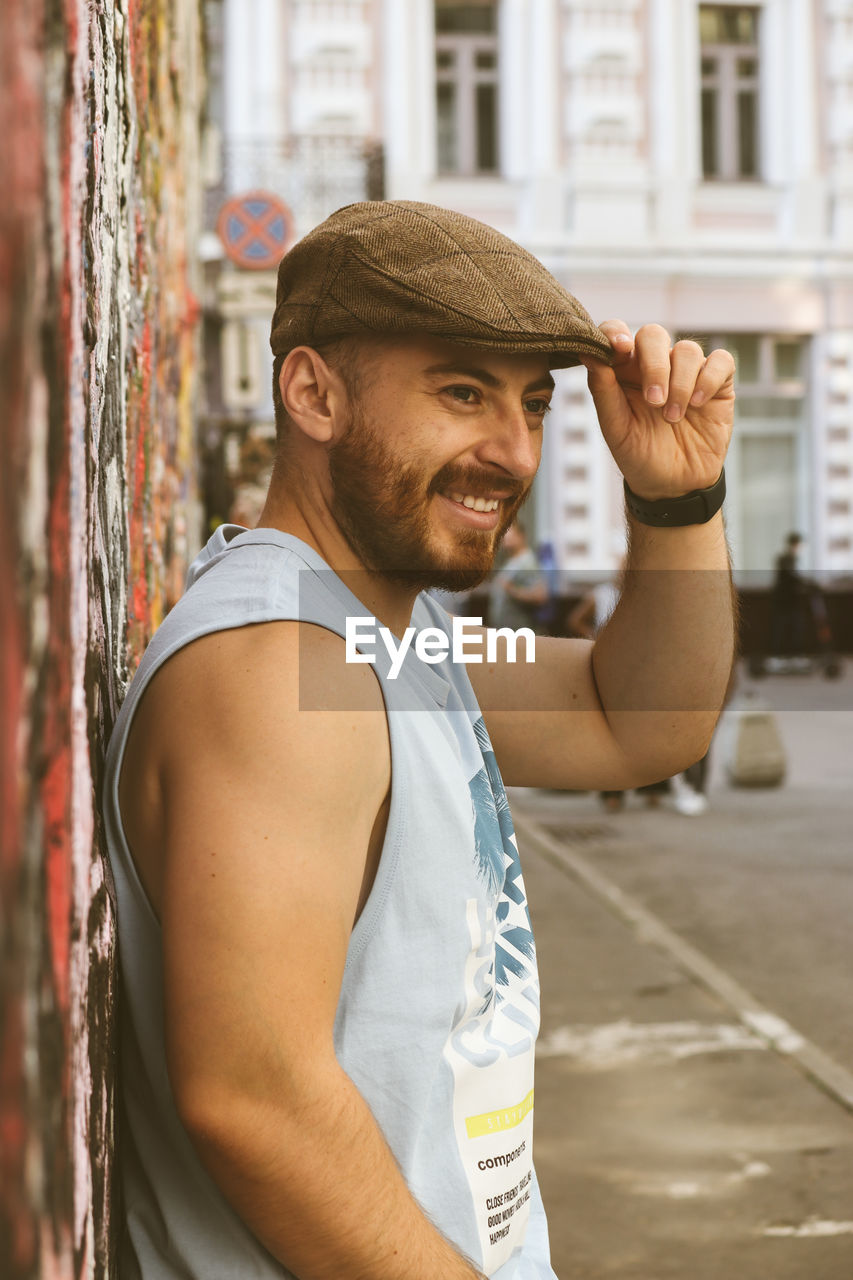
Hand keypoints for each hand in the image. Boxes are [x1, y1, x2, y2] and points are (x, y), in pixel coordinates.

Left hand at [582, 321, 734, 501]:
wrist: (673, 485)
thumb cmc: (638, 455)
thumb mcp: (615, 427)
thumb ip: (602, 390)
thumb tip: (588, 353)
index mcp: (623, 371)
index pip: (616, 334)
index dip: (616, 333)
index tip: (619, 348)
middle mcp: (654, 365)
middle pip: (653, 335)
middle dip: (654, 365)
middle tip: (654, 401)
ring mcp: (687, 371)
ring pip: (687, 350)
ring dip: (680, 384)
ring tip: (672, 418)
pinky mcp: (717, 381)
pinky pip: (720, 361)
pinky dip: (708, 379)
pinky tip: (699, 405)